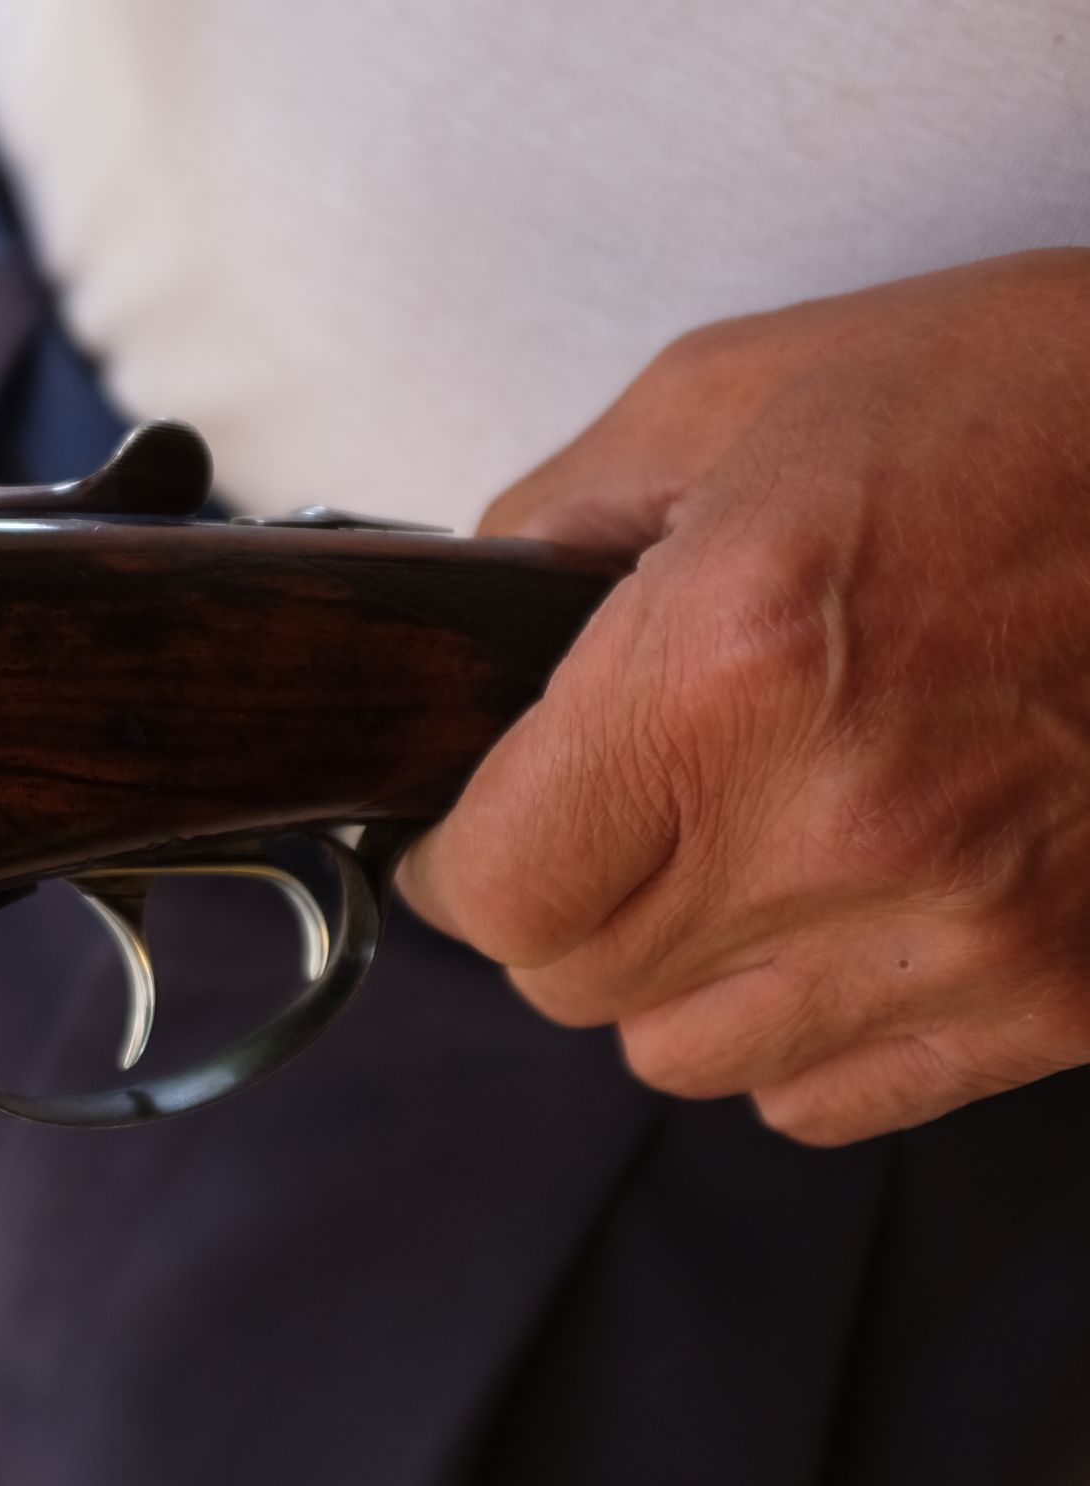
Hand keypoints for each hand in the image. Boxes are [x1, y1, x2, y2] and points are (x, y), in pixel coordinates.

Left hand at [397, 249, 1089, 1145]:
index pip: (492, 889)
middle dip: (563, 902)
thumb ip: (565, 511)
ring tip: (742, 854)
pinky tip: (849, 915)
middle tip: (614, 813)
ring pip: (692, 1055)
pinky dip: (811, 1029)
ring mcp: (972, 929)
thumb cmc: (1046, 396)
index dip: (458, 857)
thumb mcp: (748, 387)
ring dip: (680, 971)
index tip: (475, 818)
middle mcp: (838, 825)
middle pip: (574, 985)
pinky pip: (838, 1097)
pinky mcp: (1072, 998)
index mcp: (725, 668)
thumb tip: (474, 617)